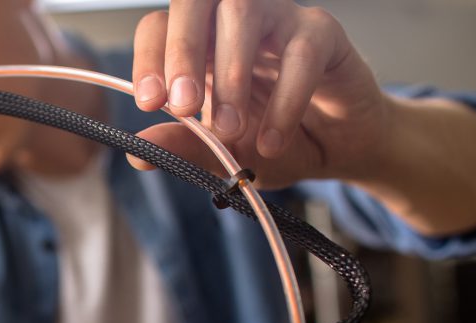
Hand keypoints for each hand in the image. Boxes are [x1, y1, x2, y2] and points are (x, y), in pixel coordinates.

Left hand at [129, 0, 387, 187]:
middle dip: (181, 50)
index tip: (149, 103)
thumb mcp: (224, 154)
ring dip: (230, 72)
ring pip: (243, 10)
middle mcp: (232, 20)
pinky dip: (284, 101)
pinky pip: (300, 52)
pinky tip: (271, 142)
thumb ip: (186, 148)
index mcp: (198, 43)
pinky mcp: (323, 33)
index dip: (149, 58)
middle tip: (183, 106)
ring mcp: (278, 18)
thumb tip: (138, 154)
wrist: (336, 152)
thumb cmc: (274, 140)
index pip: (159, 27)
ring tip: (229, 129)